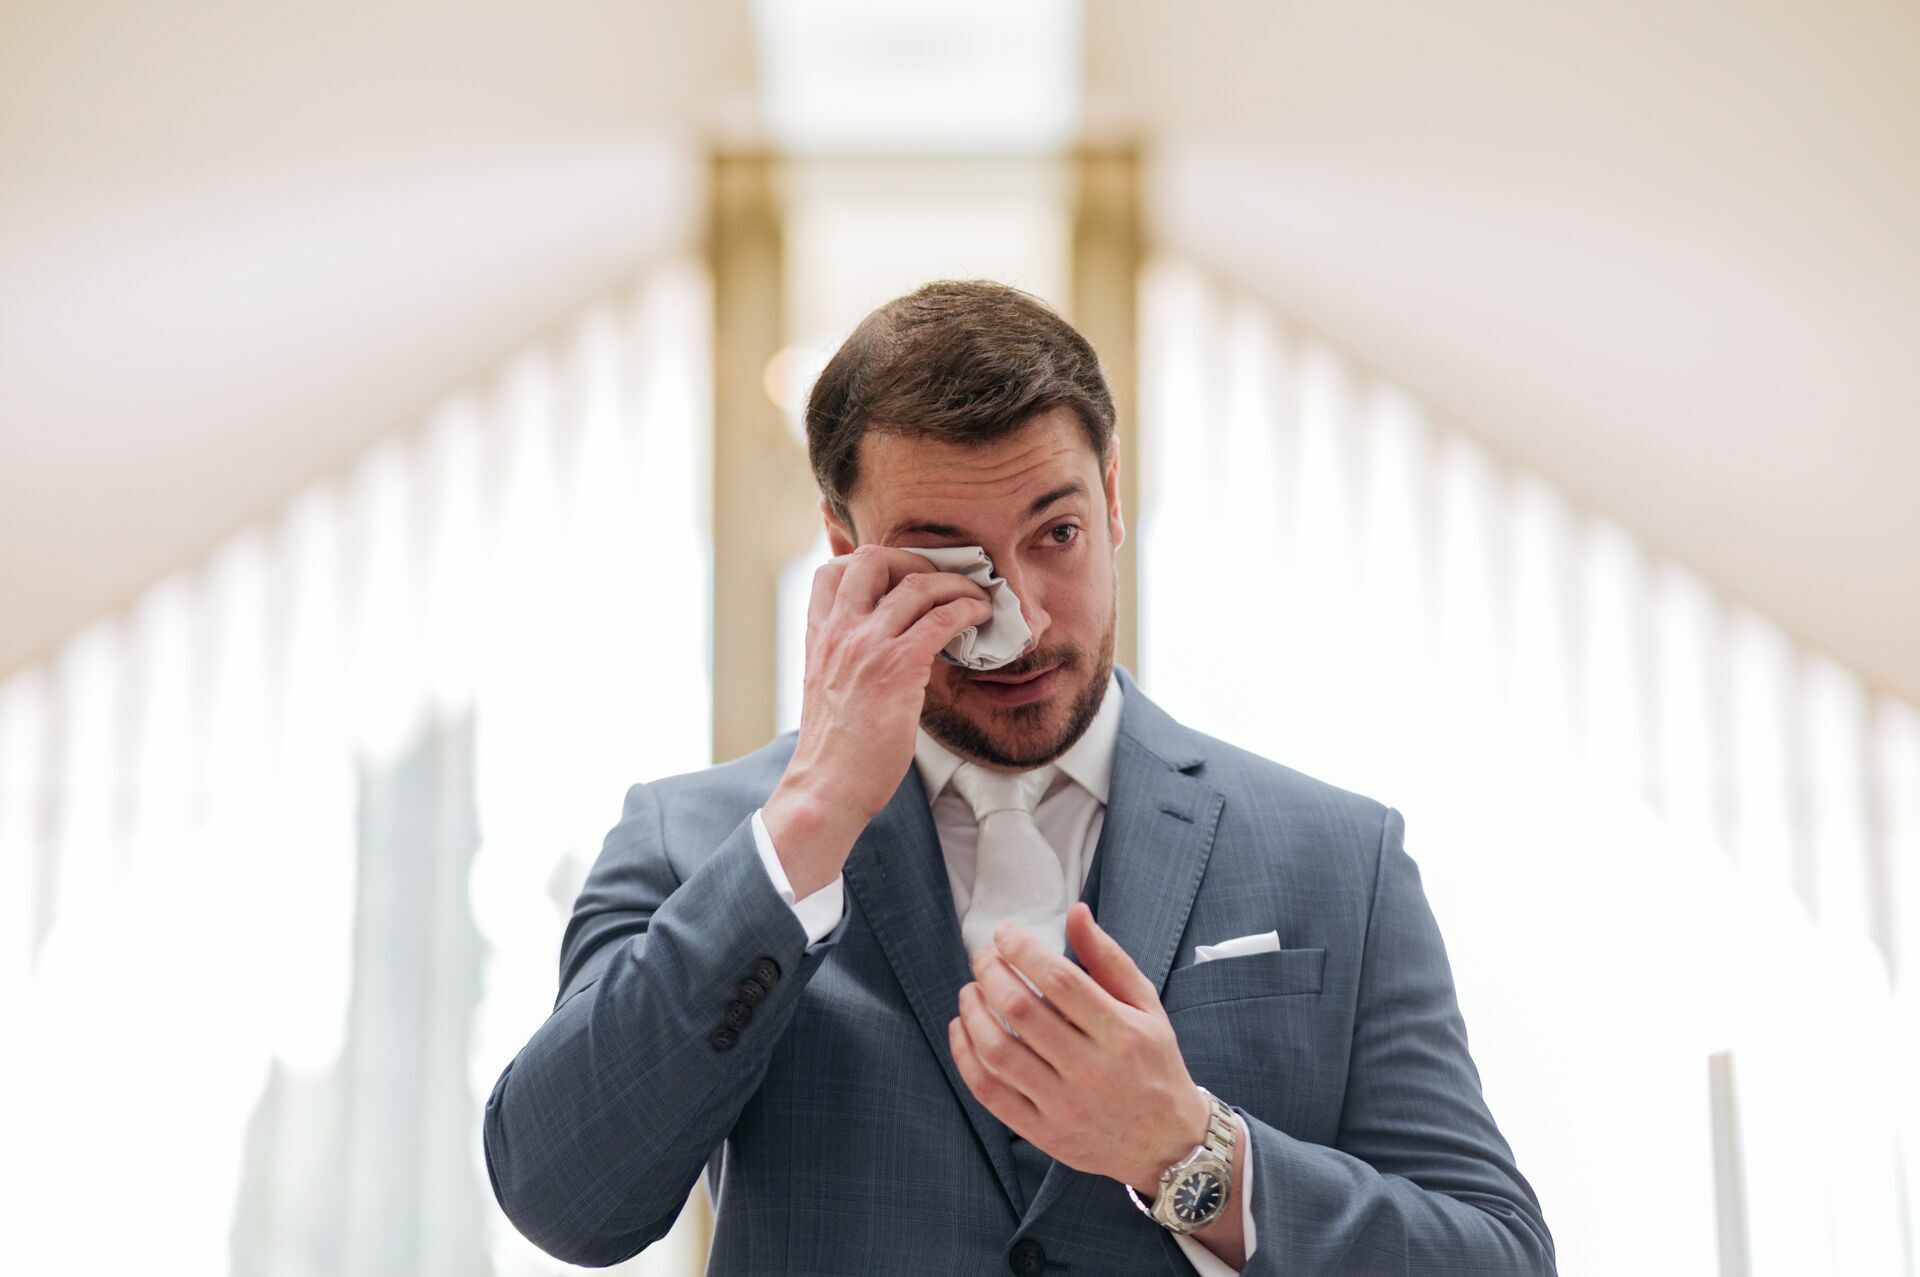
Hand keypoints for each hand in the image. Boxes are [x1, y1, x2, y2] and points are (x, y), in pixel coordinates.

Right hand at [763, 544, 993, 894]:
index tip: (901, 574)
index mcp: (819, 635)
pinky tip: (980, 618)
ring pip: (918, 584)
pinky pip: (941, 619)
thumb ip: (848, 659)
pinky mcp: (898, 667)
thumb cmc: (834, 750)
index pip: (832, 570)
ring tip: (976, 598)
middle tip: (942, 580)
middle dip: (915, 559)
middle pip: (874, 559)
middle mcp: (839, 631)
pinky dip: (967, 610)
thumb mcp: (827, 689)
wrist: (827, 787)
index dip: (870, 562)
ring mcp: (867, 645)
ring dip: (956, 584)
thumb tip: (886, 647)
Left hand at [948, 901, 1210, 1194]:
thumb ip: (1108, 958)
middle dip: (992, 973)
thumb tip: (1075, 913)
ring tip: (970, 990)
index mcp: (1121, 1033)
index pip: (1060, 980)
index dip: (1023, 950)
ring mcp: (1064, 1105)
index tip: (1004, 934)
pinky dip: (966, 1057)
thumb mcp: (1146, 1007)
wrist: (1169, 1144)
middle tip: (984, 957)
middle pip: (1022, 1011)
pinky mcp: (1044, 1133)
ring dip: (973, 1012)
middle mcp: (1092, 1070)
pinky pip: (990, 1093)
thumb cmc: (1155, 1064)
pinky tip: (963, 1030)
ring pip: (999, 1052)